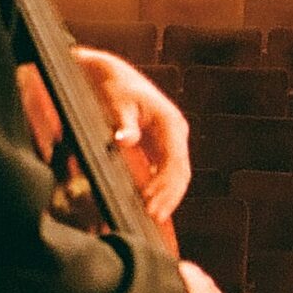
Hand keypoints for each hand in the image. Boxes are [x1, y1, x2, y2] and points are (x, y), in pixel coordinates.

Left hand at [74, 47, 191, 223]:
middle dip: (168, 197)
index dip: (165, 187)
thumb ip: (123, 123)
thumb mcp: (116, 103)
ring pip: (177, 175)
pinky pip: (166, 171)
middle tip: (152, 217)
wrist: (112, 75)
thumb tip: (125, 140)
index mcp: (170, 123)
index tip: (150, 204)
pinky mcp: (161, 145)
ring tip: (153, 216)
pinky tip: (151, 203)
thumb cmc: (114, 88)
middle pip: (180, 173)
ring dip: (167, 196)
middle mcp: (176, 132)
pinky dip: (162, 188)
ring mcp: (171, 140)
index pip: (175, 163)